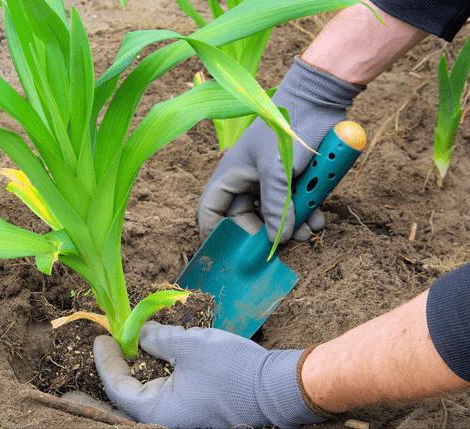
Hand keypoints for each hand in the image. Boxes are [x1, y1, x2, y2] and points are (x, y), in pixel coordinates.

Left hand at [93, 321, 322, 428]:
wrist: (275, 386)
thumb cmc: (232, 369)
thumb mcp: (188, 346)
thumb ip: (156, 339)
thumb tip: (139, 333)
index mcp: (159, 412)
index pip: (118, 389)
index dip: (106, 362)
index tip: (101, 337)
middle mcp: (168, 418)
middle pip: (129, 395)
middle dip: (114, 370)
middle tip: (107, 344)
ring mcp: (182, 415)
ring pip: (148, 392)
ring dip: (135, 370)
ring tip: (125, 346)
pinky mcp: (195, 406)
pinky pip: (166, 390)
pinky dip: (156, 372)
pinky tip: (153, 355)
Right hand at [197, 56, 364, 243]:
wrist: (319, 97)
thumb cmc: (288, 127)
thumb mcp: (278, 170)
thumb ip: (276, 206)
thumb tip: (278, 240)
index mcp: (230, 175)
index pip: (210, 212)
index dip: (215, 235)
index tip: (232, 254)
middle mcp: (244, 180)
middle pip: (244, 219)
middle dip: (264, 234)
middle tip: (285, 244)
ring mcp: (267, 180)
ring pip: (271, 214)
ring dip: (289, 226)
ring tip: (308, 232)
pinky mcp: (289, 178)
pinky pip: (291, 204)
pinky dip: (304, 214)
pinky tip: (318, 219)